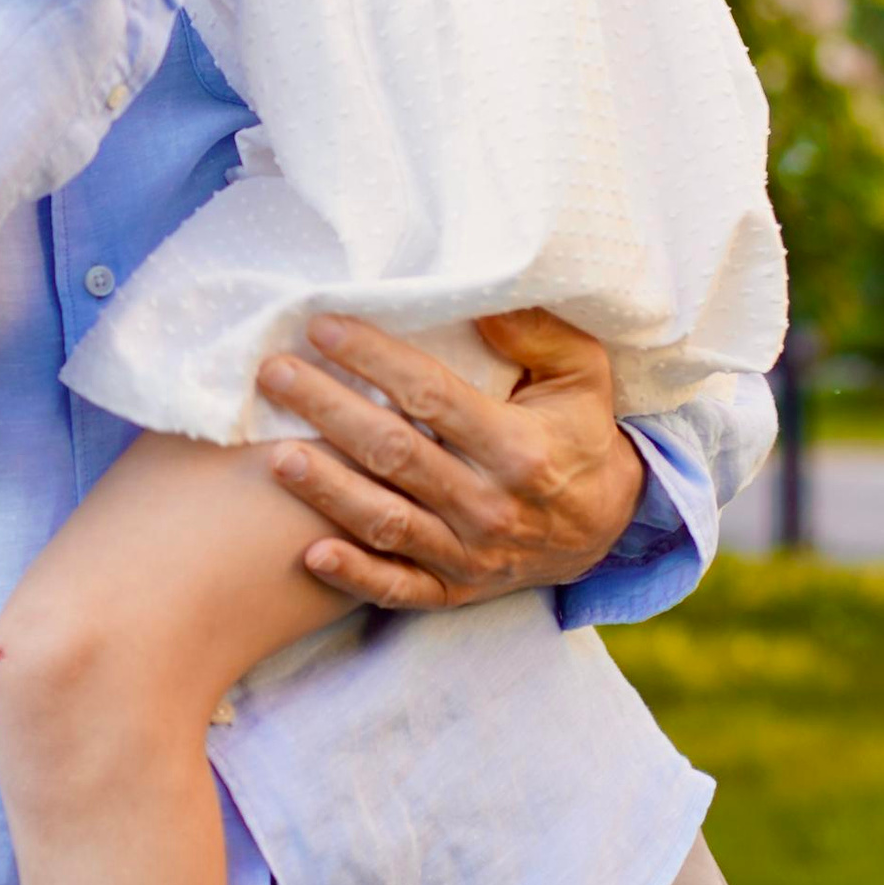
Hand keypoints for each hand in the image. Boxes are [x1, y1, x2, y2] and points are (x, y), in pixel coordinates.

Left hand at [257, 308, 646, 609]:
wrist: (609, 527)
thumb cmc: (580, 433)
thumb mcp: (582, 373)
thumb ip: (537, 332)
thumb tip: (483, 295)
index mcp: (518, 447)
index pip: (431, 395)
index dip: (372, 359)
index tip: (321, 326)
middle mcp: (491, 505)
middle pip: (394, 454)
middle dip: (328, 411)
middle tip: (274, 374)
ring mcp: (471, 554)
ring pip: (387, 523)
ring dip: (328, 491)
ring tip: (275, 456)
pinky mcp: (456, 589)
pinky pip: (399, 588)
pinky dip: (355, 575)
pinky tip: (310, 554)